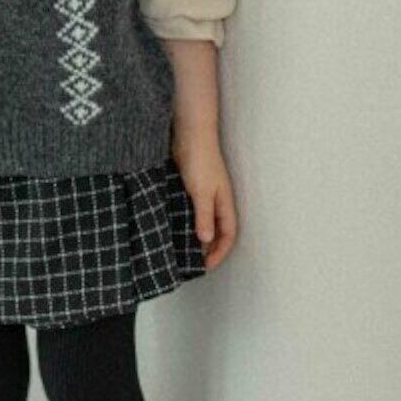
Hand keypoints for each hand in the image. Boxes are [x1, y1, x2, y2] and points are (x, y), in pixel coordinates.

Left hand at [171, 133, 237, 269]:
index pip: (228, 235)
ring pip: (202, 222)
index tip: (205, 267)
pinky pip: (190, 211)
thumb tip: (206, 240)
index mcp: (225, 204)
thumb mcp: (202, 192)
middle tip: (191, 264)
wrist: (190, 133)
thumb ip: (204, 216)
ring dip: (195, 236)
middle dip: (207, 249)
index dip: (220, 253)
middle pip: (216, 231)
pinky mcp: (191, 187)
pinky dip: (184, 222)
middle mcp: (217, 201)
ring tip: (180, 251)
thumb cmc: (200, 160)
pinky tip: (172, 228)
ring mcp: (204, 194)